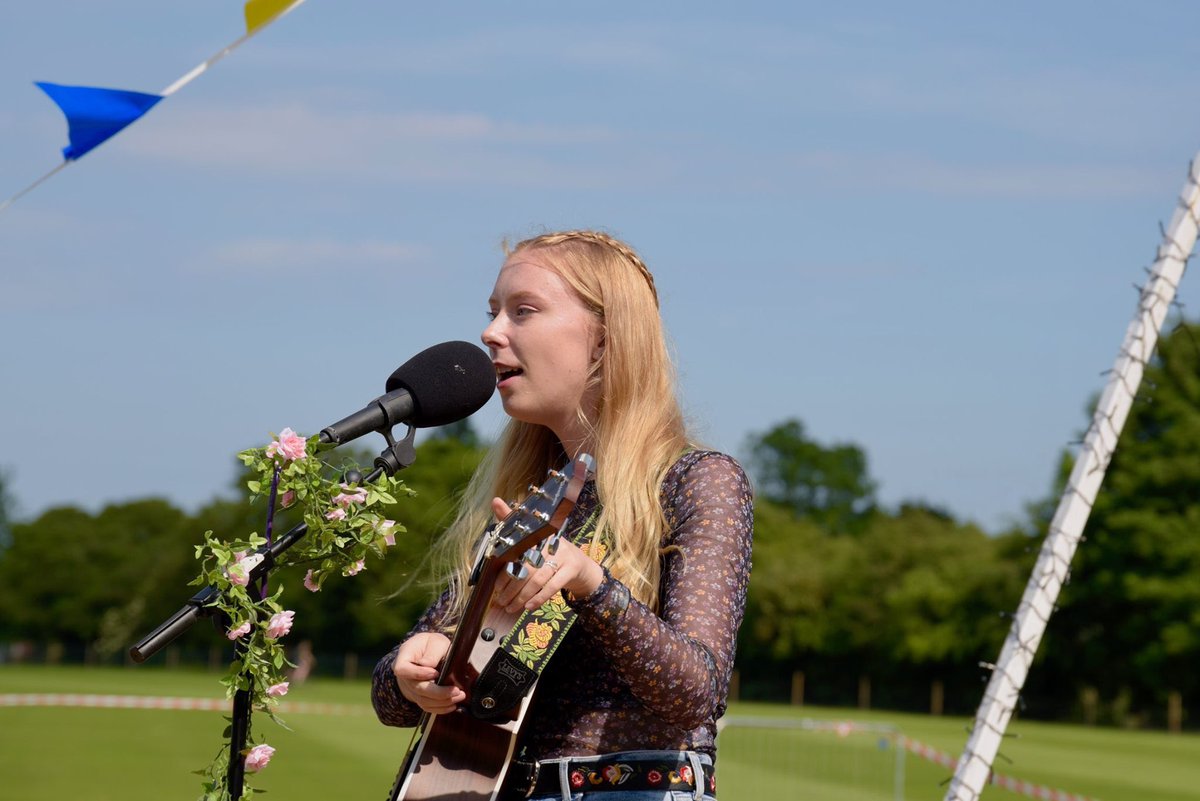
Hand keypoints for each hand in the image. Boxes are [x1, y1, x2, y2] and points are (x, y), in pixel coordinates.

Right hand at [391, 632, 465, 714]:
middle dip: (437, 692)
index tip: (436, 673)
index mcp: (403, 658)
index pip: (403, 669)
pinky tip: (452, 704)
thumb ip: (432, 653)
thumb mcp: (434, 642)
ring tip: (459, 696)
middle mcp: (404, 676)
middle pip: (417, 688)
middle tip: (456, 691)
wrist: (427, 652)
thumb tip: (427, 665)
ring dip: (442, 701)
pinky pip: (427, 706)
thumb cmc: (431, 645)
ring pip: (423, 700)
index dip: (418, 674)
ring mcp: (410, 688)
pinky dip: (440, 708)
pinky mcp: (419, 697)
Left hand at [490, 497, 604, 613]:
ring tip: (510, 606)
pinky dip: (539, 598)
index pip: (518, 547)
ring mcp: (562, 556)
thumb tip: (494, 500)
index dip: (505, 566)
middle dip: (511, 586)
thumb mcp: (534, 539)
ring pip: (537, 579)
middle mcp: (550, 542)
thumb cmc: (551, 552)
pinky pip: (553, 586)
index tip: (495, 584)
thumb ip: (512, 523)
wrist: (581, 565)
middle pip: (526, 567)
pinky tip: (528, 606)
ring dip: (522, 596)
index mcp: (538, 533)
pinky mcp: (571, 569)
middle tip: (499, 600)